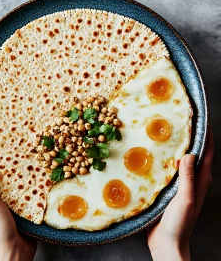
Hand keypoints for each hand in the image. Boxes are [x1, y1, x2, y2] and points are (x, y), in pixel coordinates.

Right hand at [147, 127, 213, 260]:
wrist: (166, 242)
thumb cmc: (179, 224)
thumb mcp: (185, 200)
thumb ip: (188, 178)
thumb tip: (190, 155)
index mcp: (201, 182)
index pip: (207, 154)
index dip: (207, 137)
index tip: (202, 121)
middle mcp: (193, 181)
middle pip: (195, 154)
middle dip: (192, 138)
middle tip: (182, 122)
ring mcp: (180, 184)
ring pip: (182, 161)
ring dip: (178, 148)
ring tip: (169, 134)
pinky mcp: (168, 188)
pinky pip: (169, 170)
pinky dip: (166, 160)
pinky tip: (156, 155)